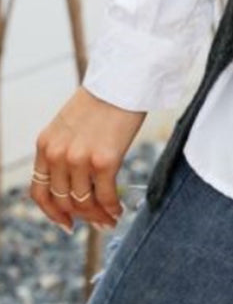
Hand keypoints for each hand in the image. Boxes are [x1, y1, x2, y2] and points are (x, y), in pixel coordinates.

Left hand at [31, 85, 145, 232]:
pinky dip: (111, 208)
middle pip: (62, 200)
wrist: (122, 80)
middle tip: (95, 222)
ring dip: (97, 216)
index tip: (65, 221)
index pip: (39, 190)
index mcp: (45, 145)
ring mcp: (79, 159)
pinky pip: (105, 196)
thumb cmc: (103, 99)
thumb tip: (77, 184)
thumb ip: (67, 151)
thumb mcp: (70, 125)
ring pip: (84, 203)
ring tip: (110, 219)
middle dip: (79, 216)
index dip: (52, 212)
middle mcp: (57, 154)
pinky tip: (119, 210)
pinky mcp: (104, 161)